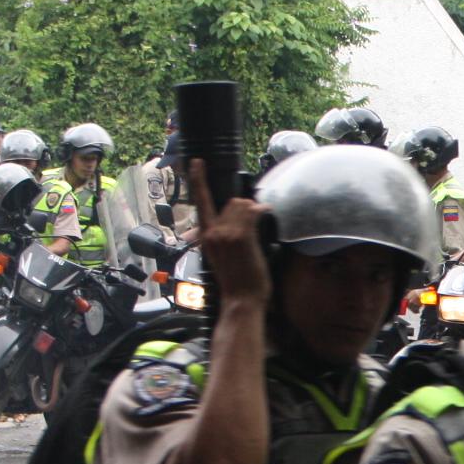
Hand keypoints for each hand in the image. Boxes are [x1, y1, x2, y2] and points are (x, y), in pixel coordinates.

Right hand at [189, 158, 268, 306]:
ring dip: (255, 211)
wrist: (240, 300)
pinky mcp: (242, 237)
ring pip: (244, 205)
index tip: (197, 163)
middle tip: (255, 223)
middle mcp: (213, 232)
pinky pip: (254, 212)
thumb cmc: (235, 283)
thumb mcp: (219, 258)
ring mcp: (227, 234)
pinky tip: (266, 216)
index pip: (200, 202)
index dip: (198, 179)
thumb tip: (229, 226)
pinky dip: (263, 211)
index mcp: (206, 237)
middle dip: (245, 208)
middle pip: (231, 202)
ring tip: (259, 226)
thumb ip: (220, 239)